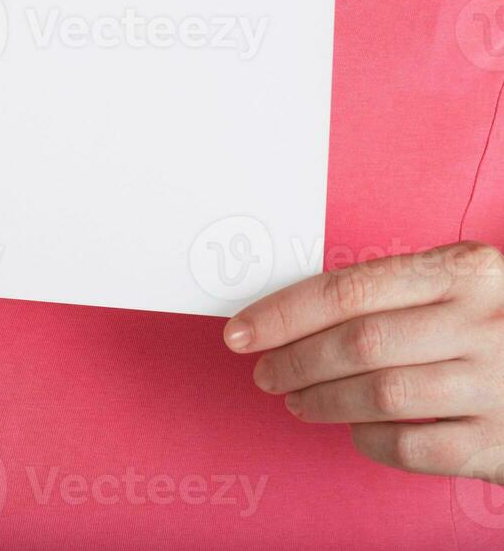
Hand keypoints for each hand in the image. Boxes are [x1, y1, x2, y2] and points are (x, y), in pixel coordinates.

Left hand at [224, 241, 503, 481]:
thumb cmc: (494, 323)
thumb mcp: (458, 286)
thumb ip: (390, 292)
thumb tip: (287, 315)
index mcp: (465, 271)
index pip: (349, 289)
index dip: (283, 314)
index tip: (240, 333)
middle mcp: (486, 323)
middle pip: (360, 343)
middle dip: (295, 361)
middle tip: (265, 373)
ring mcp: (499, 383)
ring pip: (381, 396)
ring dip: (323, 401)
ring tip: (298, 402)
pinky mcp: (502, 442)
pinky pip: (412, 447)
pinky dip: (371, 440)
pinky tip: (357, 430)